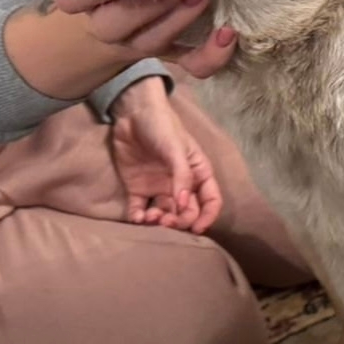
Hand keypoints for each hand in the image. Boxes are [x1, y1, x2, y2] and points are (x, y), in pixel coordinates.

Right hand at [55, 0, 237, 78]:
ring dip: (178, 21)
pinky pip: (190, 64)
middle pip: (114, 25)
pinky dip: (210, 55)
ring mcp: (141, 42)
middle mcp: (110, 24)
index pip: (73, 1)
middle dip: (145, 4)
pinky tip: (227, 35)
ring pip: (150, 43)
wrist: (132, 11)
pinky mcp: (174, 53)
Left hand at [110, 77, 222, 232]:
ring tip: (150, 219)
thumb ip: (182, 176)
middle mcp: (181, 183)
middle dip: (180, 221)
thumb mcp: (177, 149)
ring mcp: (159, 187)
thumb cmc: (162, 126)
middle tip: (167, 222)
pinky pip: (141, 210)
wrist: (132, 114)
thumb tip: (183, 205)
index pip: (211, 200)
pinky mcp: (138, 189)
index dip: (207, 216)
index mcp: (198, 173)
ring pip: (165, 214)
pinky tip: (138, 218)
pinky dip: (140, 218)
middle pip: (187, 211)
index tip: (197, 229)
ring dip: (160, 222)